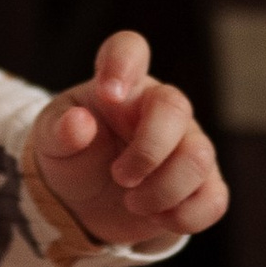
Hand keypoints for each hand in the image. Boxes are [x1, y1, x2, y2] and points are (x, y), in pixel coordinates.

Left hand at [26, 32, 226, 250]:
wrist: (85, 203)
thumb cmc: (73, 156)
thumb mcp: (51, 142)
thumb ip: (58, 130)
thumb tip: (79, 123)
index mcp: (121, 86)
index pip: (130, 48)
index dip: (123, 63)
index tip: (107, 93)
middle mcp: (161, 108)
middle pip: (175, 108)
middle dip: (146, 152)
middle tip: (119, 177)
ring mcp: (188, 144)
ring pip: (199, 157)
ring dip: (162, 190)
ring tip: (132, 202)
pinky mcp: (202, 185)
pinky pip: (214, 198)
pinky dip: (184, 216)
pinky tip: (157, 218)